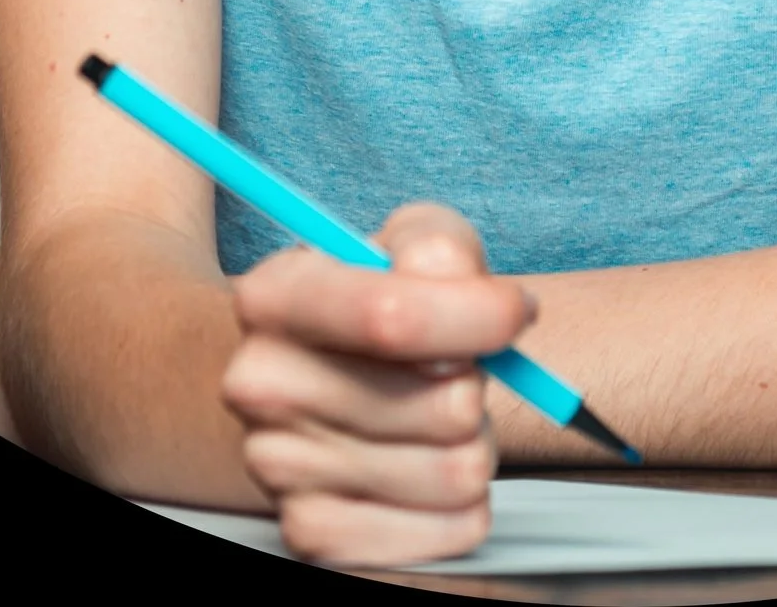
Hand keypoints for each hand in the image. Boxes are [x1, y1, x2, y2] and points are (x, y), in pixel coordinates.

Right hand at [221, 203, 532, 564]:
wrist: (334, 372)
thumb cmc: (384, 297)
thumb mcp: (411, 241)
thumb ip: (442, 250)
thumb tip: (483, 304)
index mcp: (275, 296)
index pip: (391, 316)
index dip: (475, 316)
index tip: (515, 312)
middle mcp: (260, 384)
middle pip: (442, 405)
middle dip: (475, 385)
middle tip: (451, 369)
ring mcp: (279, 467)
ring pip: (458, 471)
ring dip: (475, 443)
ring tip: (437, 417)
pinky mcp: (314, 534)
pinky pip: (453, 529)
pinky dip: (466, 504)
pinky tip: (428, 465)